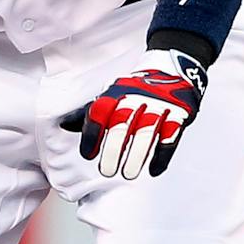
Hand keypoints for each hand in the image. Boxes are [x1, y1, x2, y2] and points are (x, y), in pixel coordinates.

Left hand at [60, 49, 207, 178]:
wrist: (174, 69)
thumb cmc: (135, 89)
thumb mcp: (112, 94)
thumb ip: (91, 112)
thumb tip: (64, 125)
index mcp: (118, 91)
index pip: (100, 111)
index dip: (92, 133)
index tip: (88, 154)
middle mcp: (137, 97)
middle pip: (122, 125)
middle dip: (113, 150)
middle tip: (107, 170)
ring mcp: (160, 106)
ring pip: (146, 133)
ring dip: (136, 156)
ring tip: (128, 174)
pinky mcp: (179, 114)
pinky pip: (170, 138)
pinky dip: (162, 156)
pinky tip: (154, 170)